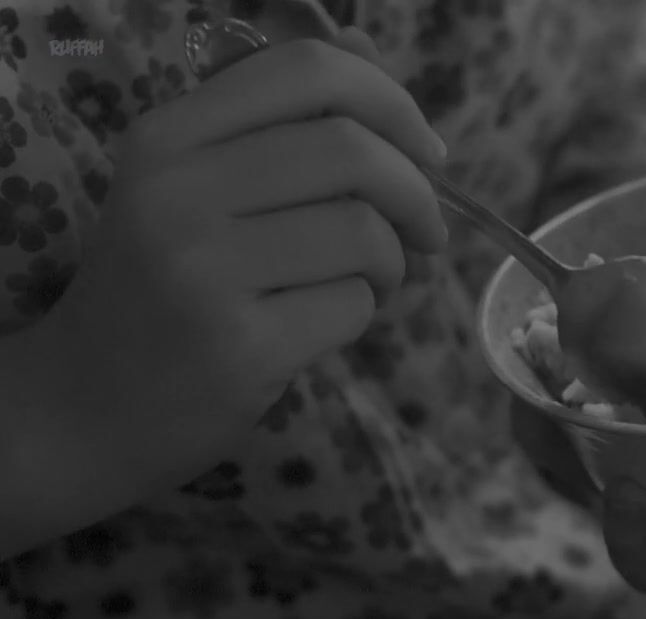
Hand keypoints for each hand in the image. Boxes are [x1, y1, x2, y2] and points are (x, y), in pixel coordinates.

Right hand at [35, 30, 446, 490]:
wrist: (88, 408)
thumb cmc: (161, 290)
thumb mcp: (197, 189)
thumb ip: (280, 121)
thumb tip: (369, 52)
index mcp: (168, 137)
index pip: (307, 71)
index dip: (392, 103)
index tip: (426, 154)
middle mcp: (177, 191)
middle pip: (351, 150)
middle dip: (417, 193)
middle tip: (427, 233)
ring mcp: (204, 271)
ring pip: (363, 230)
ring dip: (392, 261)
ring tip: (370, 283)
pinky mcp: (240, 346)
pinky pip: (354, 304)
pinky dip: (364, 313)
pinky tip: (324, 326)